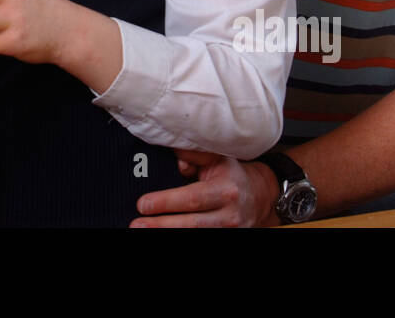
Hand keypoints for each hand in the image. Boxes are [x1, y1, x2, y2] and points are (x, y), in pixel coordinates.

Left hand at [130, 150, 279, 226]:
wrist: (258, 197)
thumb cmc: (230, 174)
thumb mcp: (216, 158)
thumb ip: (193, 154)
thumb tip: (172, 153)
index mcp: (226, 190)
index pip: (192, 198)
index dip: (167, 202)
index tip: (143, 204)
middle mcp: (229, 214)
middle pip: (191, 223)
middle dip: (161, 225)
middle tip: (136, 224)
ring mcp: (228, 231)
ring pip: (195, 235)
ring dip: (166, 234)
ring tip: (141, 231)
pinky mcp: (226, 238)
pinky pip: (201, 240)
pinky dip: (179, 238)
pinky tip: (159, 235)